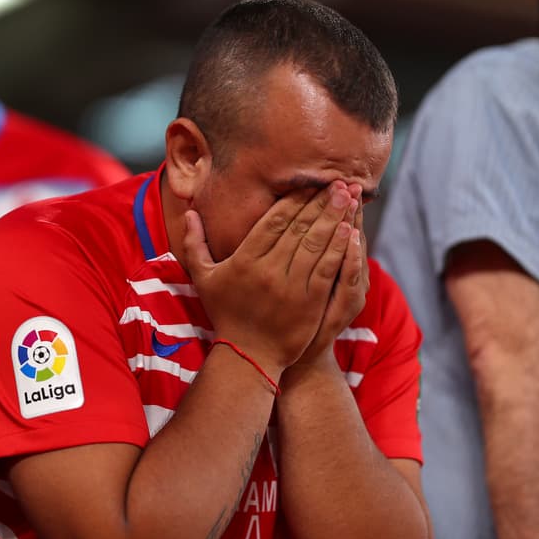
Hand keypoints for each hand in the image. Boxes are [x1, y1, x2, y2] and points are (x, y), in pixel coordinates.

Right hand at [182, 182, 357, 373]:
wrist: (248, 356)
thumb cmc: (225, 314)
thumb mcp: (203, 278)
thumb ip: (194, 243)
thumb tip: (189, 211)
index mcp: (245, 260)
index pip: (274, 220)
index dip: (296, 199)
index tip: (311, 183)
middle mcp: (268, 270)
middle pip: (300, 228)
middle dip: (321, 202)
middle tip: (339, 182)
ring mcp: (291, 287)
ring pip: (316, 244)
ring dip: (335, 218)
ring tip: (349, 197)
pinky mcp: (310, 303)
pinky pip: (328, 269)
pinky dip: (340, 249)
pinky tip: (350, 230)